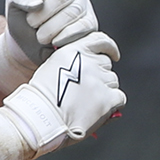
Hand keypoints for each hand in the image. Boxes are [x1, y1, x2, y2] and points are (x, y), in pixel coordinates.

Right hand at [0, 32, 122, 154]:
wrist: (40, 119)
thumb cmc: (39, 100)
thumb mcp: (50, 69)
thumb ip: (70, 65)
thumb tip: (87, 72)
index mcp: (73, 52)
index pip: (99, 40)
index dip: (108, 47)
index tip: (112, 54)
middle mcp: (88, 63)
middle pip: (106, 65)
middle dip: (100, 76)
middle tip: (88, 91)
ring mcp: (99, 81)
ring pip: (113, 82)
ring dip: (105, 91)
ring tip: (89, 104)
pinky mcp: (107, 99)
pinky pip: (119, 98)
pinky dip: (112, 105)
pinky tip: (99, 112)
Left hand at [4, 0, 99, 67]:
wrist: (27, 46)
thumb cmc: (22, 17)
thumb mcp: (14, 2)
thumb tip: (38, 2)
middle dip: (44, 12)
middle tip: (31, 22)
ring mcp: (85, 6)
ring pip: (72, 13)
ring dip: (51, 28)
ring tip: (40, 35)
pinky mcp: (90, 25)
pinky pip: (81, 28)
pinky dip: (63, 36)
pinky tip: (54, 41)